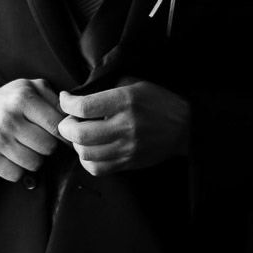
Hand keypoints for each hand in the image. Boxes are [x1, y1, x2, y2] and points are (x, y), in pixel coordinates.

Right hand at [0, 79, 64, 181]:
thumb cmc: (12, 101)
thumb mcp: (33, 88)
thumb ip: (56, 99)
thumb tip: (73, 118)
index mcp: (23, 98)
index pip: (57, 126)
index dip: (64, 135)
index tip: (62, 136)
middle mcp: (8, 118)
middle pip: (47, 147)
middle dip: (47, 145)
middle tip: (38, 138)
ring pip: (34, 163)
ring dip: (34, 158)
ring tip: (26, 146)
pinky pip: (16, 174)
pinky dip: (18, 169)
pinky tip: (13, 155)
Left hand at [57, 78, 190, 175]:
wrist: (187, 127)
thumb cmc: (158, 101)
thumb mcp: (135, 83)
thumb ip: (107, 87)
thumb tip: (79, 93)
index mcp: (125, 101)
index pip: (84, 106)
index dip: (66, 103)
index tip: (65, 99)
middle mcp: (125, 126)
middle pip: (80, 134)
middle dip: (65, 126)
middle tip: (68, 120)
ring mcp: (128, 148)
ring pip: (85, 154)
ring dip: (75, 144)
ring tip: (79, 135)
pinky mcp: (129, 163)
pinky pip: (97, 168)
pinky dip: (86, 160)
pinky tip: (90, 149)